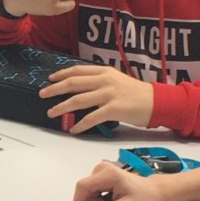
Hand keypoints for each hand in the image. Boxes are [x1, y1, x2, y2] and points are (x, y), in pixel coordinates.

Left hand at [40, 64, 154, 131]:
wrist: (156, 102)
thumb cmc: (137, 93)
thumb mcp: (117, 80)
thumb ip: (100, 82)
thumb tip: (82, 87)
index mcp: (104, 72)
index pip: (77, 71)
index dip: (61, 74)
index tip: (50, 79)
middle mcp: (104, 81)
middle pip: (73, 83)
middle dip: (55, 89)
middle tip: (42, 95)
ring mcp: (108, 94)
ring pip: (78, 100)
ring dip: (62, 107)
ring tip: (51, 113)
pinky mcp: (113, 109)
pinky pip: (92, 118)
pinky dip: (80, 124)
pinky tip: (73, 129)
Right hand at [72, 161, 165, 200]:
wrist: (153, 191)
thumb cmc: (143, 200)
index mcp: (108, 174)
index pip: (82, 186)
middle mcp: (102, 167)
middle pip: (83, 188)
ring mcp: (101, 169)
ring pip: (86, 189)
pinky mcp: (102, 173)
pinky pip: (91, 188)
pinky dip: (97, 197)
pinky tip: (110, 200)